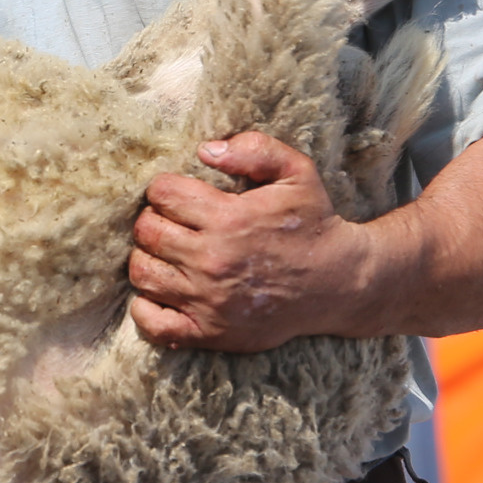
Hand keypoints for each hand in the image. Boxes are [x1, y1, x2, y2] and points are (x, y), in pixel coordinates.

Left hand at [128, 133, 374, 351]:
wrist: (339, 283)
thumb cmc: (314, 223)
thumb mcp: (297, 171)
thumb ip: (255, 149)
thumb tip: (205, 150)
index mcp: (229, 218)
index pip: (162, 194)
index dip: (165, 189)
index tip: (178, 195)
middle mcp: (212, 260)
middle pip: (147, 231)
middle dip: (153, 220)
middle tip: (170, 223)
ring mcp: (208, 300)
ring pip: (143, 273)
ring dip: (146, 258)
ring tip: (166, 253)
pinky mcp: (209, 332)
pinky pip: (153, 324)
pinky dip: (144, 308)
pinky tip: (159, 293)